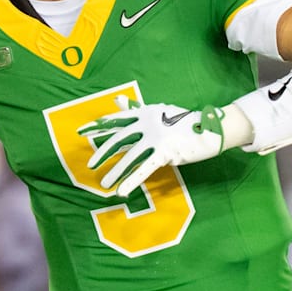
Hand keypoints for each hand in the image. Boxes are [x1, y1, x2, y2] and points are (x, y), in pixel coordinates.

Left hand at [77, 96, 225, 196]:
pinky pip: (144, 169)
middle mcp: (147, 123)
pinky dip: (131, 181)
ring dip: (116, 172)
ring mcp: (156, 138)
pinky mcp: (165, 153)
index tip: (81, 132)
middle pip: (120, 139)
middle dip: (103, 153)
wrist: (209, 128)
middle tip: (90, 164)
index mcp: (144, 113)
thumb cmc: (182, 121)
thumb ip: (135, 109)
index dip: (98, 126)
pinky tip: (121, 191)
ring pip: (130, 158)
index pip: (117, 119)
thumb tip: (117, 99)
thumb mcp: (157, 111)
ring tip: (104, 184)